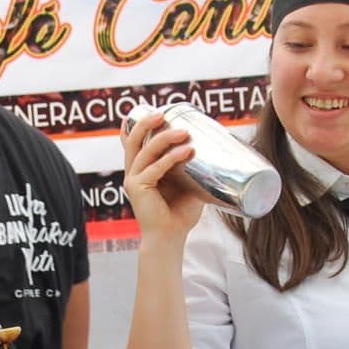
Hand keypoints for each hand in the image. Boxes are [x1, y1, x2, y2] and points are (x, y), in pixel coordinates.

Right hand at [121, 110, 205, 244]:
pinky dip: (170, 158)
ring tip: (185, 132)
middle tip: (165, 113)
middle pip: (134, 139)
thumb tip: (215, 149)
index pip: (133, 140)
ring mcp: (133, 179)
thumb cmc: (179, 213)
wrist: (170, 238)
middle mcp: (133, 171)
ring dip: (165, 137)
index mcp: (141, 168)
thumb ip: (191, 168)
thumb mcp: (187, 184)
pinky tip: (186, 151)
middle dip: (148, 122)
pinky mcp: (137, 188)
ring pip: (145, 150)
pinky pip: (154, 168)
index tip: (157, 110)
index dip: (140, 123)